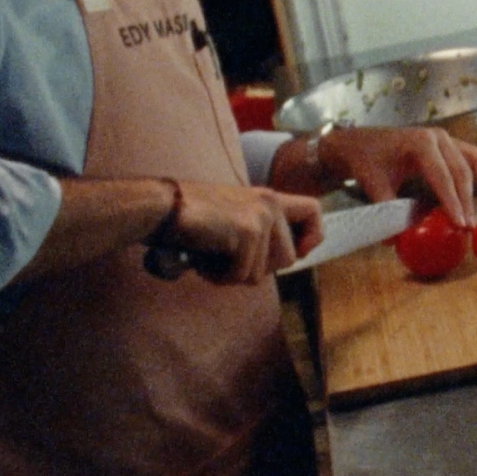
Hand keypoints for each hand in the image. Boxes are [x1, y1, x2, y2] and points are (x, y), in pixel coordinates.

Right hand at [164, 182, 323, 283]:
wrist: (162, 207)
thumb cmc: (191, 218)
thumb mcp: (235, 218)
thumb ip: (260, 233)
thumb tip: (283, 261)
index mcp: (269, 198)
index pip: (314, 211)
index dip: (311, 237)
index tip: (297, 253)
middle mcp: (270, 203)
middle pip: (287, 259)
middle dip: (256, 270)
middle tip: (227, 262)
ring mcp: (260, 216)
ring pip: (263, 272)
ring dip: (233, 275)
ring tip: (211, 258)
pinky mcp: (247, 231)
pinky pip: (242, 274)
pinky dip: (220, 276)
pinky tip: (203, 261)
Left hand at [319, 127, 476, 226]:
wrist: (360, 143)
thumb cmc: (367, 162)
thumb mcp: (374, 185)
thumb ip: (387, 209)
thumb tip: (396, 240)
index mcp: (420, 143)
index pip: (443, 176)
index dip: (453, 202)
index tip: (459, 223)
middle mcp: (438, 137)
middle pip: (462, 170)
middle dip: (468, 200)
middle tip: (468, 226)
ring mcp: (446, 139)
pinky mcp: (449, 144)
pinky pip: (474, 155)